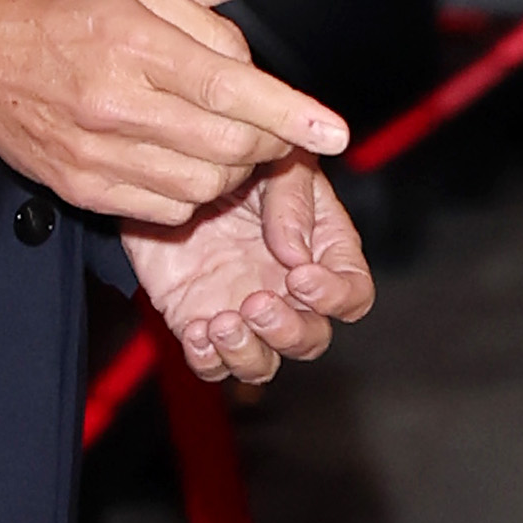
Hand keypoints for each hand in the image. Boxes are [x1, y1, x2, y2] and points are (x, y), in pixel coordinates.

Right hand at [0, 0, 344, 228]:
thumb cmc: (55, 12)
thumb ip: (204, 25)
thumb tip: (254, 73)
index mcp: (133, 44)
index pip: (230, 89)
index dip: (291, 116)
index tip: (335, 134)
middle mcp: (116, 105)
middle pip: (227, 147)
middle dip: (268, 143)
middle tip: (274, 127)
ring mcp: (97, 155)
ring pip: (203, 187)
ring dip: (231, 170)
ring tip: (223, 139)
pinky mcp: (83, 188)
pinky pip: (164, 207)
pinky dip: (191, 191)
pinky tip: (184, 159)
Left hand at [130, 157, 374, 388]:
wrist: (169, 162)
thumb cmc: (237, 157)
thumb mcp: (274, 161)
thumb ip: (293, 201)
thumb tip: (297, 256)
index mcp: (319, 250)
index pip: (353, 293)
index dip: (335, 296)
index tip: (300, 276)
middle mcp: (286, 289)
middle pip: (311, 339)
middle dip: (288, 332)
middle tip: (257, 303)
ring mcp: (243, 310)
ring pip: (263, 363)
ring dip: (248, 355)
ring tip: (222, 323)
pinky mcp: (198, 321)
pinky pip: (211, 364)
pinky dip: (207, 360)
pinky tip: (195, 330)